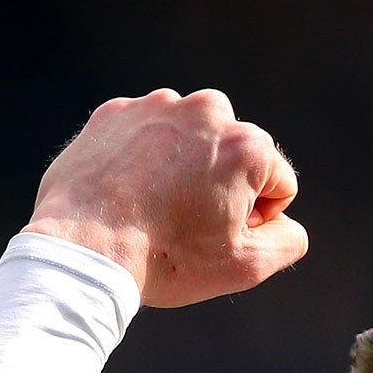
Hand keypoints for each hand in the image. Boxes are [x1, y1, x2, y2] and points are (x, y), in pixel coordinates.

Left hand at [25, 89, 306, 308]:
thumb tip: (285, 220)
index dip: (256, 220)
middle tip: (183, 225)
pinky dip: (140, 163)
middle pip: (232, 156)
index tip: (217, 237)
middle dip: (219, 186)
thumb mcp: (246, 266)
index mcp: (248, 144)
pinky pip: (143, 137)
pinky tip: (124, 195)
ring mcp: (156, 106)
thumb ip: (288, 239)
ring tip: (151, 210)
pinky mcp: (114, 113)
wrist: (84, 250)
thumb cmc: (167, 260)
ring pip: (187, 142)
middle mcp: (207, 110)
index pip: (278, 184)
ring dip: (180, 171)